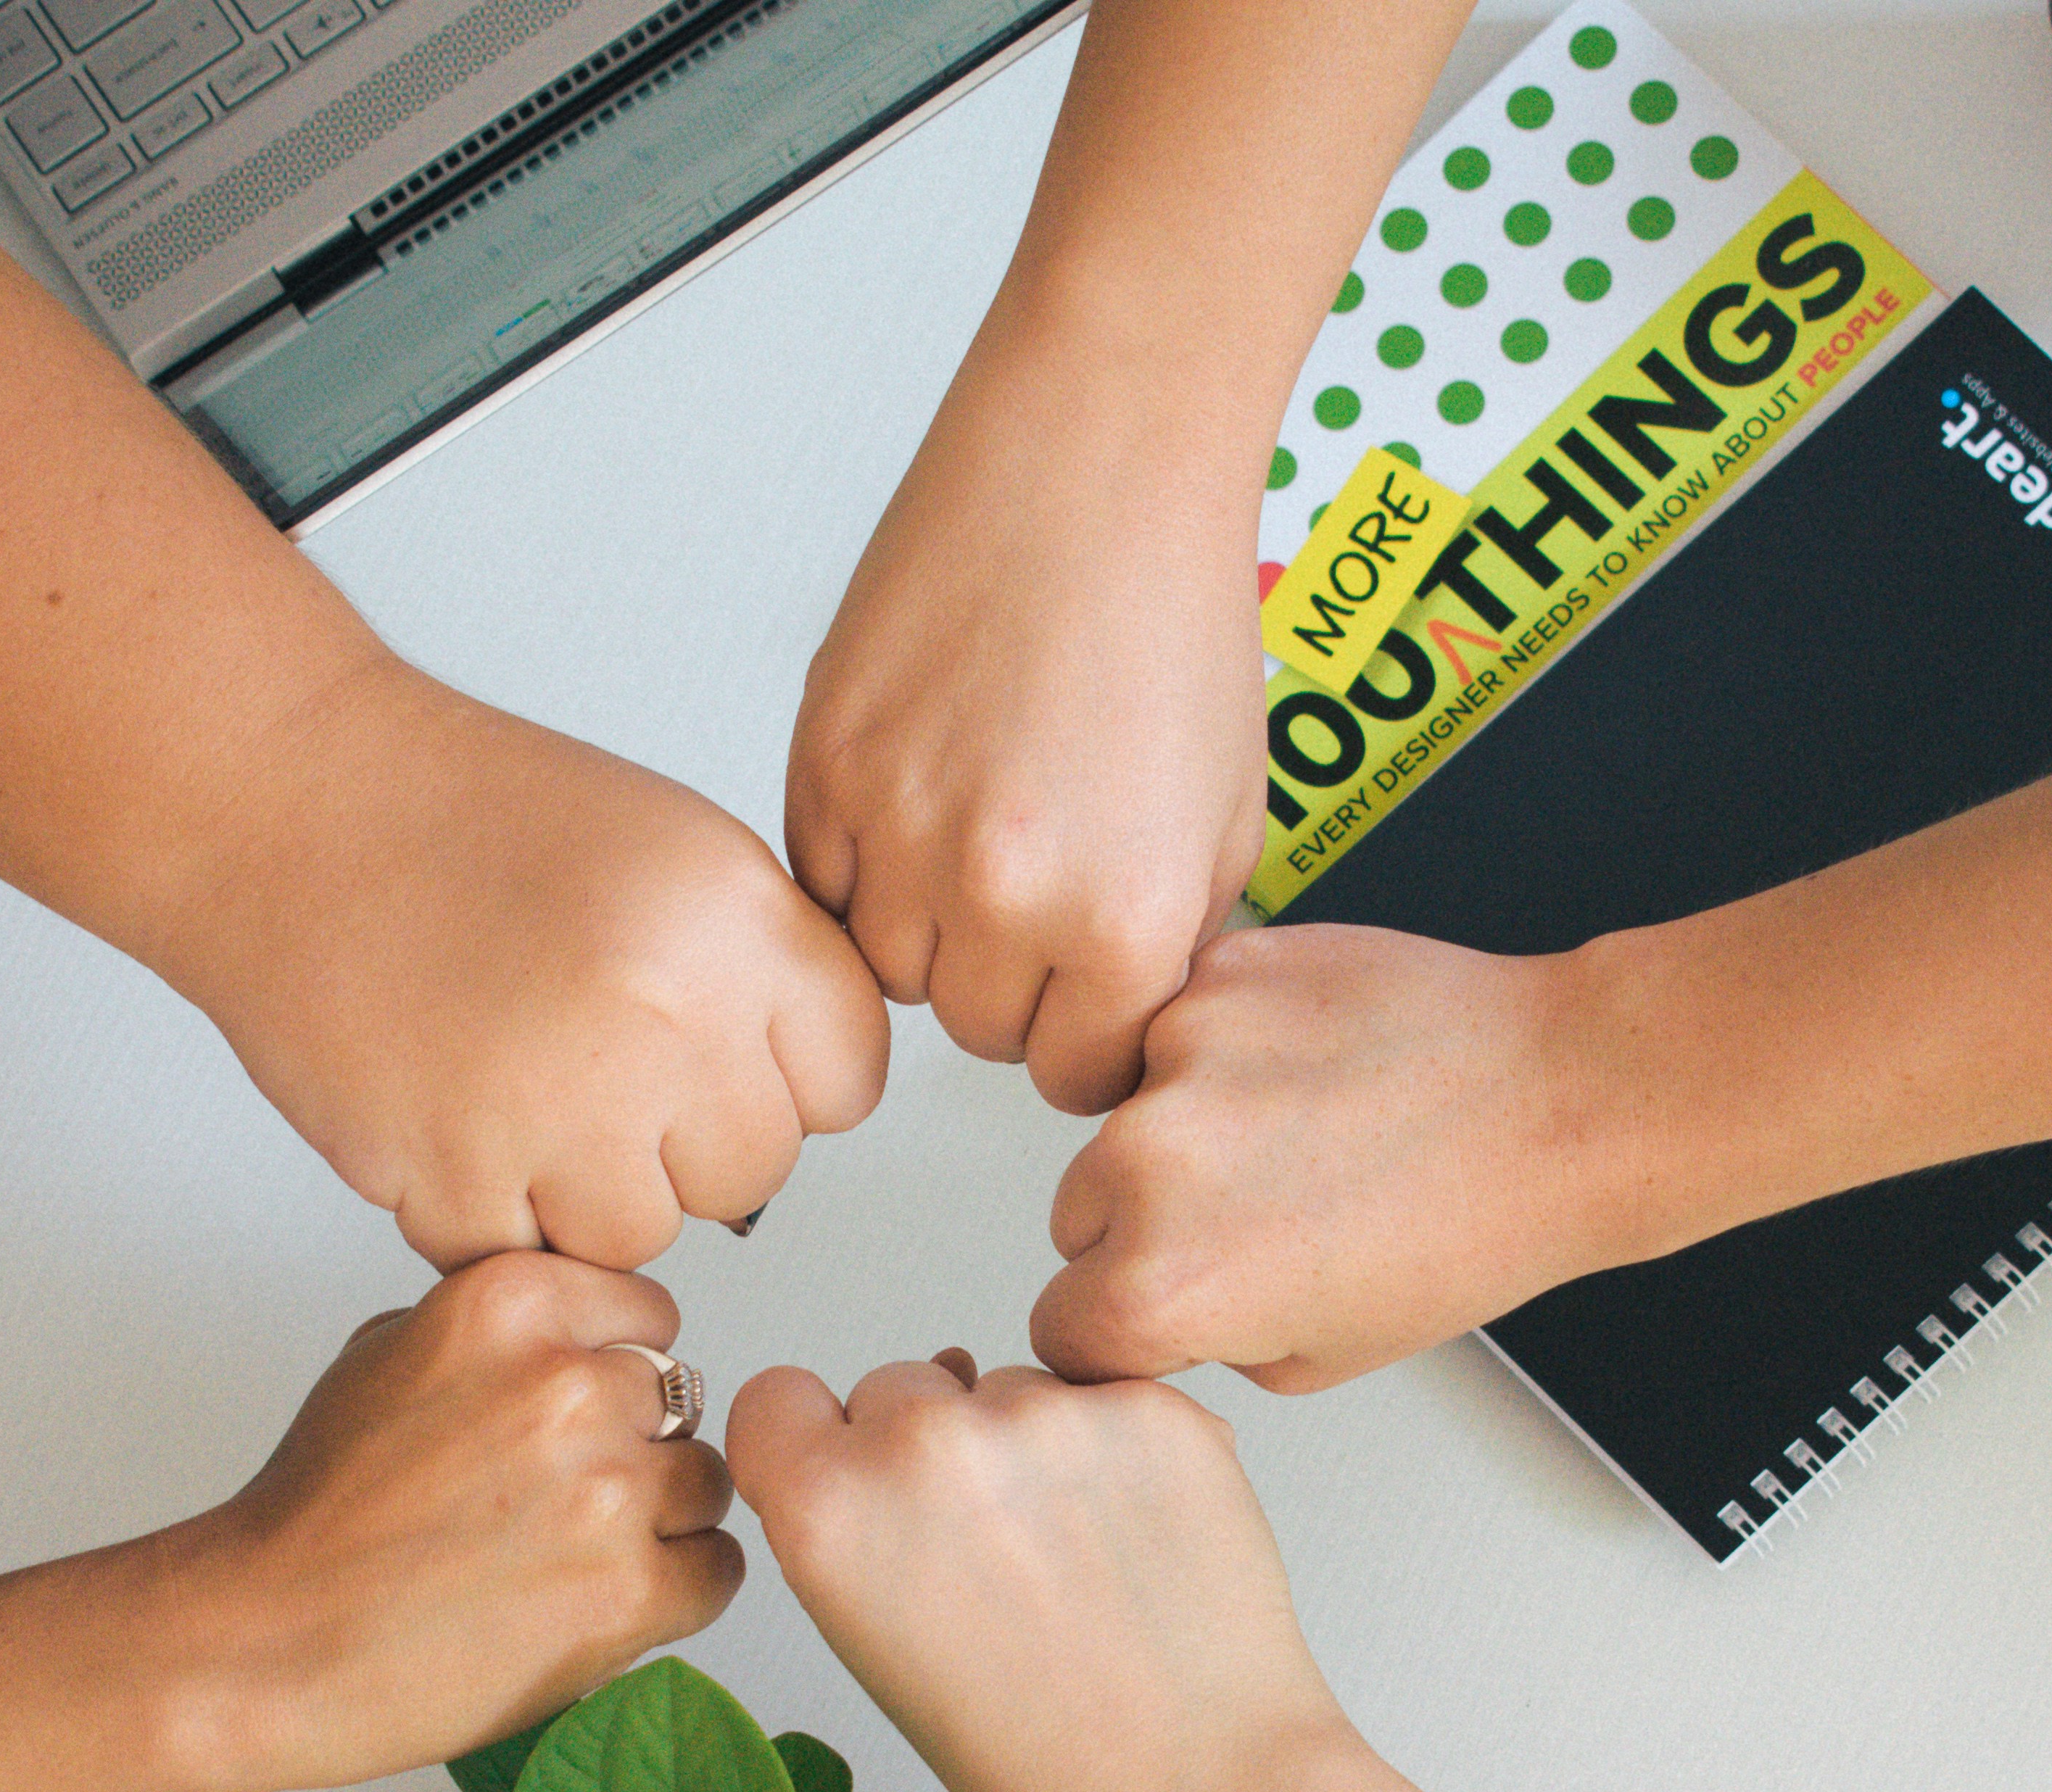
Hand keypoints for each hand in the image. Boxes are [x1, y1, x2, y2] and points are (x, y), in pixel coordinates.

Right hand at [144, 1255, 742, 1791]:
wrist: (267, 1641)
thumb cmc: (315, 1514)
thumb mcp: (387, 1353)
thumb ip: (502, 1332)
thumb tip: (587, 1339)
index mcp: (510, 1305)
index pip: (650, 1315)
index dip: (619, 1373)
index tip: (579, 1418)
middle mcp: (568, 1385)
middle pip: (683, 1404)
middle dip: (635, 1450)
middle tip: (556, 1505)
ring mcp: (606, 1490)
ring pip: (708, 1485)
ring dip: (661, 1523)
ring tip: (568, 1558)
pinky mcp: (628, 1592)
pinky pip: (716, 1571)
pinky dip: (674, 1594)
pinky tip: (593, 1605)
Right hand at [190, 674, 890, 1268]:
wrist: (292, 802)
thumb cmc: (475, 819)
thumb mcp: (676, 851)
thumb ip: (762, 974)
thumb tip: (810, 1097)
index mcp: (734, 921)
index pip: (847, 1080)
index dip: (784, 1077)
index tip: (721, 1052)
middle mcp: (660, 1015)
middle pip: (753, 1173)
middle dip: (686, 1141)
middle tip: (599, 1067)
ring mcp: (556, 1104)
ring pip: (643, 1236)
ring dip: (587, 1190)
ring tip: (519, 1087)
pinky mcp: (451, 1173)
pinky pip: (522, 1257)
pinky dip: (487, 1211)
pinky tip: (456, 1113)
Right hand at [725, 1352, 1346, 1791]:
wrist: (1203, 1783)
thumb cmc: (1043, 1757)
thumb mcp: (880, 1658)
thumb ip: (848, 1534)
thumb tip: (872, 1446)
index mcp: (832, 1511)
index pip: (778, 1399)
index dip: (816, 1440)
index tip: (852, 1476)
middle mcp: (925, 1443)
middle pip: (895, 1387)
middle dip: (927, 1449)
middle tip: (989, 1551)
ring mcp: (1044, 1412)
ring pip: (1005, 1386)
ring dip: (1027, 1445)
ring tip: (1077, 1557)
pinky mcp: (1149, 1405)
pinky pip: (1102, 1393)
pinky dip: (1116, 1447)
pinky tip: (1139, 1537)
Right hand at [788, 330, 1264, 1115]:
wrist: (1098, 460)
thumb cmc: (1174, 608)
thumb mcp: (1228, 816)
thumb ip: (1169, 941)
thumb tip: (1118, 1019)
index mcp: (1121, 920)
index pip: (1077, 1072)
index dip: (1086, 1029)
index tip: (1086, 986)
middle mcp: (1002, 892)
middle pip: (977, 1031)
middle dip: (1012, 978)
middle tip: (1038, 882)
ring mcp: (899, 830)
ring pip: (890, 970)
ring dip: (930, 927)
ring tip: (981, 826)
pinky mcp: (823, 763)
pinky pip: (825, 884)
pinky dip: (866, 862)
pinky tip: (928, 786)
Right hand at [1036, 922, 1662, 1389]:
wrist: (1559, 1099)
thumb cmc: (1470, 1228)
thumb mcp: (1317, 1358)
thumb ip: (1201, 1339)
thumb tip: (1151, 1306)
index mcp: (1162, 1285)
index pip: (1061, 1326)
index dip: (1120, 1330)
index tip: (1169, 1311)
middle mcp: (1147, 1164)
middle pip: (1078, 1215)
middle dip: (1144, 1226)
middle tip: (1262, 1219)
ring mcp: (1178, 1055)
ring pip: (1123, 1114)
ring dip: (1182, 1131)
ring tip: (1302, 1137)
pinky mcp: (1217, 973)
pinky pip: (1178, 1027)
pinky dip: (1226, 1051)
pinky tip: (1310, 1072)